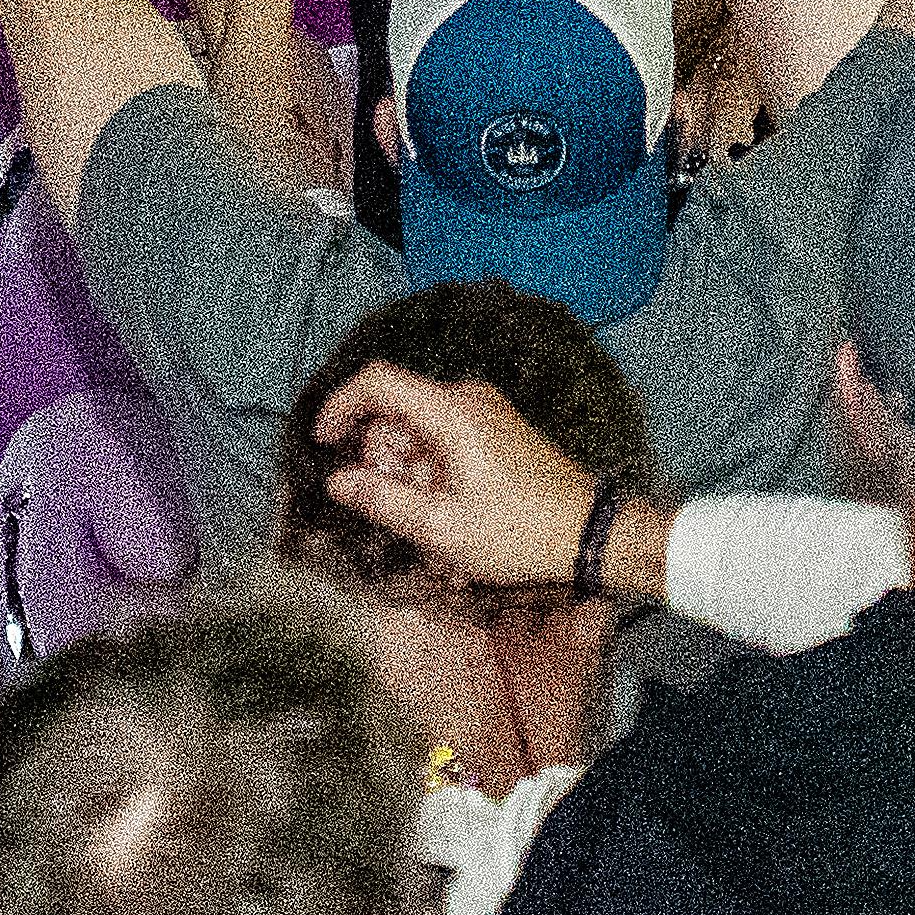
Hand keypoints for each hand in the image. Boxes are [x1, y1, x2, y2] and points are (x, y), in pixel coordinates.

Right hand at [312, 359, 605, 589]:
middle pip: (397, 410)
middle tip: (398, 507)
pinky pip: (444, 435)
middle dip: (382, 457)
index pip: (378, 381)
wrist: (591, 533)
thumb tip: (337, 482)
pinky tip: (448, 508)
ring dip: (409, 469)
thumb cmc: (521, 533)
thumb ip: (384, 502)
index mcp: (453, 412)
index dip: (340, 406)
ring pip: (419, 426)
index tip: (323, 442)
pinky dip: (431, 467)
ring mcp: (486, 410)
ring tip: (432, 518)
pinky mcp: (496, 426)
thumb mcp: (443, 529)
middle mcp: (469, 398)